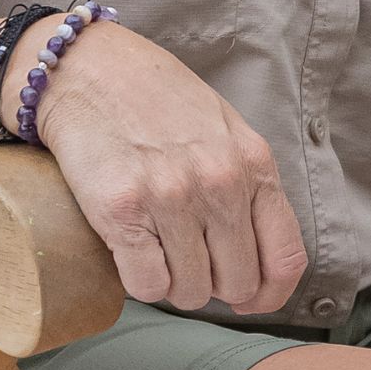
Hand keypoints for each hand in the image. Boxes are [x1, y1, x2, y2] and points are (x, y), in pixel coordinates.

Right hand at [23, 21, 306, 314]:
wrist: (85, 71)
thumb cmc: (152, 100)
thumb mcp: (222, 130)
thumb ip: (245, 180)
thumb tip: (251, 250)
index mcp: (253, 164)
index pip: (285, 258)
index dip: (268, 293)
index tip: (248, 298)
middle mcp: (220, 183)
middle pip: (236, 282)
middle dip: (212, 285)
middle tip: (186, 263)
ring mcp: (171, 198)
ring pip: (189, 290)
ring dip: (172, 285)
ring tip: (154, 254)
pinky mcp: (121, 210)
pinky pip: (146, 284)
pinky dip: (139, 283)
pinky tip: (130, 256)